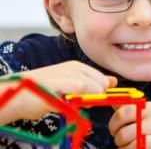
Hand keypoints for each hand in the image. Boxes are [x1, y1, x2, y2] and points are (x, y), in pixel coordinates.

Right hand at [0, 60, 116, 123]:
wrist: (18, 93)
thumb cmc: (45, 91)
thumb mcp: (72, 84)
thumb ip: (93, 83)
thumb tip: (114, 81)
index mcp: (78, 67)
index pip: (102, 79)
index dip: (100, 93)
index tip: (89, 99)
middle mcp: (74, 68)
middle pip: (101, 85)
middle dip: (95, 97)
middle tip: (77, 101)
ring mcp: (66, 74)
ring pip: (93, 88)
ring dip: (86, 101)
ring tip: (70, 102)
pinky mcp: (58, 84)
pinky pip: (80, 88)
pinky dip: (78, 98)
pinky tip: (67, 101)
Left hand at [109, 101, 150, 148]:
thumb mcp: (150, 111)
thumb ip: (130, 107)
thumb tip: (110, 99)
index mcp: (149, 109)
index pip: (123, 113)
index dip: (113, 124)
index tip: (114, 130)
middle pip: (125, 134)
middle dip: (119, 141)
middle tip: (122, 142)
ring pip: (134, 147)